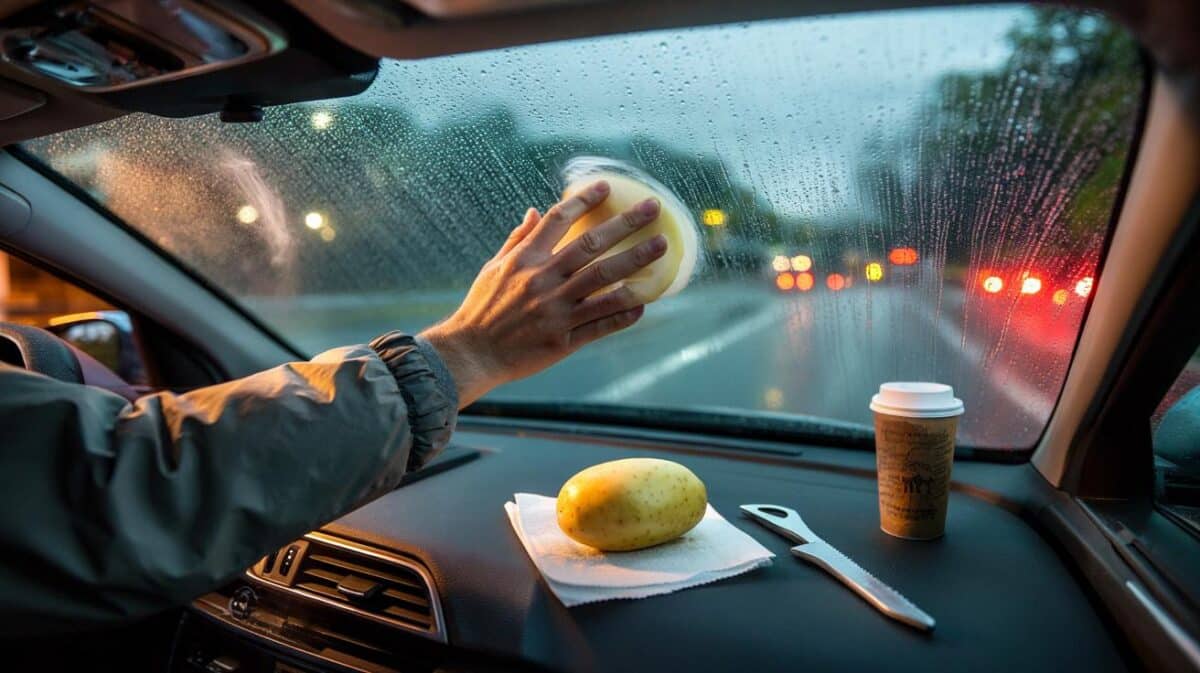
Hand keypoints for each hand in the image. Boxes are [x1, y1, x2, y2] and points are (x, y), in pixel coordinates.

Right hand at [421, 180, 665, 407]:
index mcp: (525, 260)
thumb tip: (535, 210)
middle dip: (625, 224)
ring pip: (604, 281)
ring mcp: (556, 310)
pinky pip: (601, 324)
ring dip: (636, 261)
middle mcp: (543, 280)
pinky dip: (624, 312)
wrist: (471, 354)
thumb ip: (518, 240)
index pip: (559, 220)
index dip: (584, 200)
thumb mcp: (493, 268)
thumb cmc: (482, 309)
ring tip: (661, 247)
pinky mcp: (564, 340)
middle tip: (653, 209)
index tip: (607, 187)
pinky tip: (645, 302)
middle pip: (591, 245)